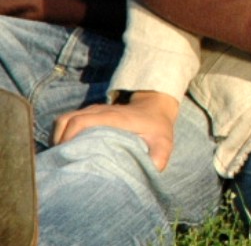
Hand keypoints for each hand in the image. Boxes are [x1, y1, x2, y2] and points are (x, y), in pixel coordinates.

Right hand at [52, 91, 179, 170]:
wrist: (155, 107)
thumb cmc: (157, 128)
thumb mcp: (163, 142)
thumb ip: (158, 157)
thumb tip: (149, 172)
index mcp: (113, 118)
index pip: (81, 122)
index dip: (68, 139)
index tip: (65, 161)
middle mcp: (99, 112)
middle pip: (65, 122)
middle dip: (58, 144)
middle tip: (61, 168)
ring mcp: (92, 112)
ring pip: (63, 121)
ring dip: (58, 140)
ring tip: (62, 162)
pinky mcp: (88, 116)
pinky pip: (66, 124)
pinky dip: (61, 137)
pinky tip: (67, 154)